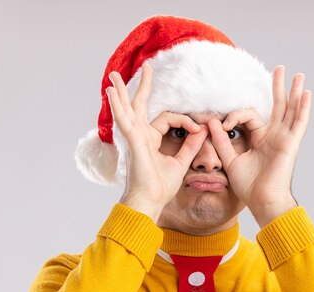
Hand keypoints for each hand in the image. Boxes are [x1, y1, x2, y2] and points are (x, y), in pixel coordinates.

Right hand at [106, 64, 208, 221]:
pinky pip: (123, 118)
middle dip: (143, 87)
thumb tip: (202, 130)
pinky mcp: (132, 140)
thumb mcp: (180, 162)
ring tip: (114, 75)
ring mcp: (134, 137)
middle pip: (140, 106)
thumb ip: (190, 146)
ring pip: (127, 108)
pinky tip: (112, 91)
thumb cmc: (160, 187)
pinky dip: (117, 105)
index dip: (185, 120)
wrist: (150, 200)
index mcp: (151, 140)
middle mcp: (140, 136)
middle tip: (146, 68)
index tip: (199, 127)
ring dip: (122, 91)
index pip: (168, 119)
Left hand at [208, 66, 312, 226]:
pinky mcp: (291, 143)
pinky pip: (299, 122)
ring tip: (299, 75)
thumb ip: (221, 141)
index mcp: (260, 140)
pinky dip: (303, 108)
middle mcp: (274, 136)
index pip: (248, 116)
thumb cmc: (249, 187)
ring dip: (294, 92)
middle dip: (277, 88)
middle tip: (278, 70)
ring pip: (291, 110)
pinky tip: (306, 93)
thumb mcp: (230, 160)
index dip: (234, 115)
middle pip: (277, 107)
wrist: (262, 201)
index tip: (222, 124)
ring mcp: (284, 138)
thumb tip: (211, 122)